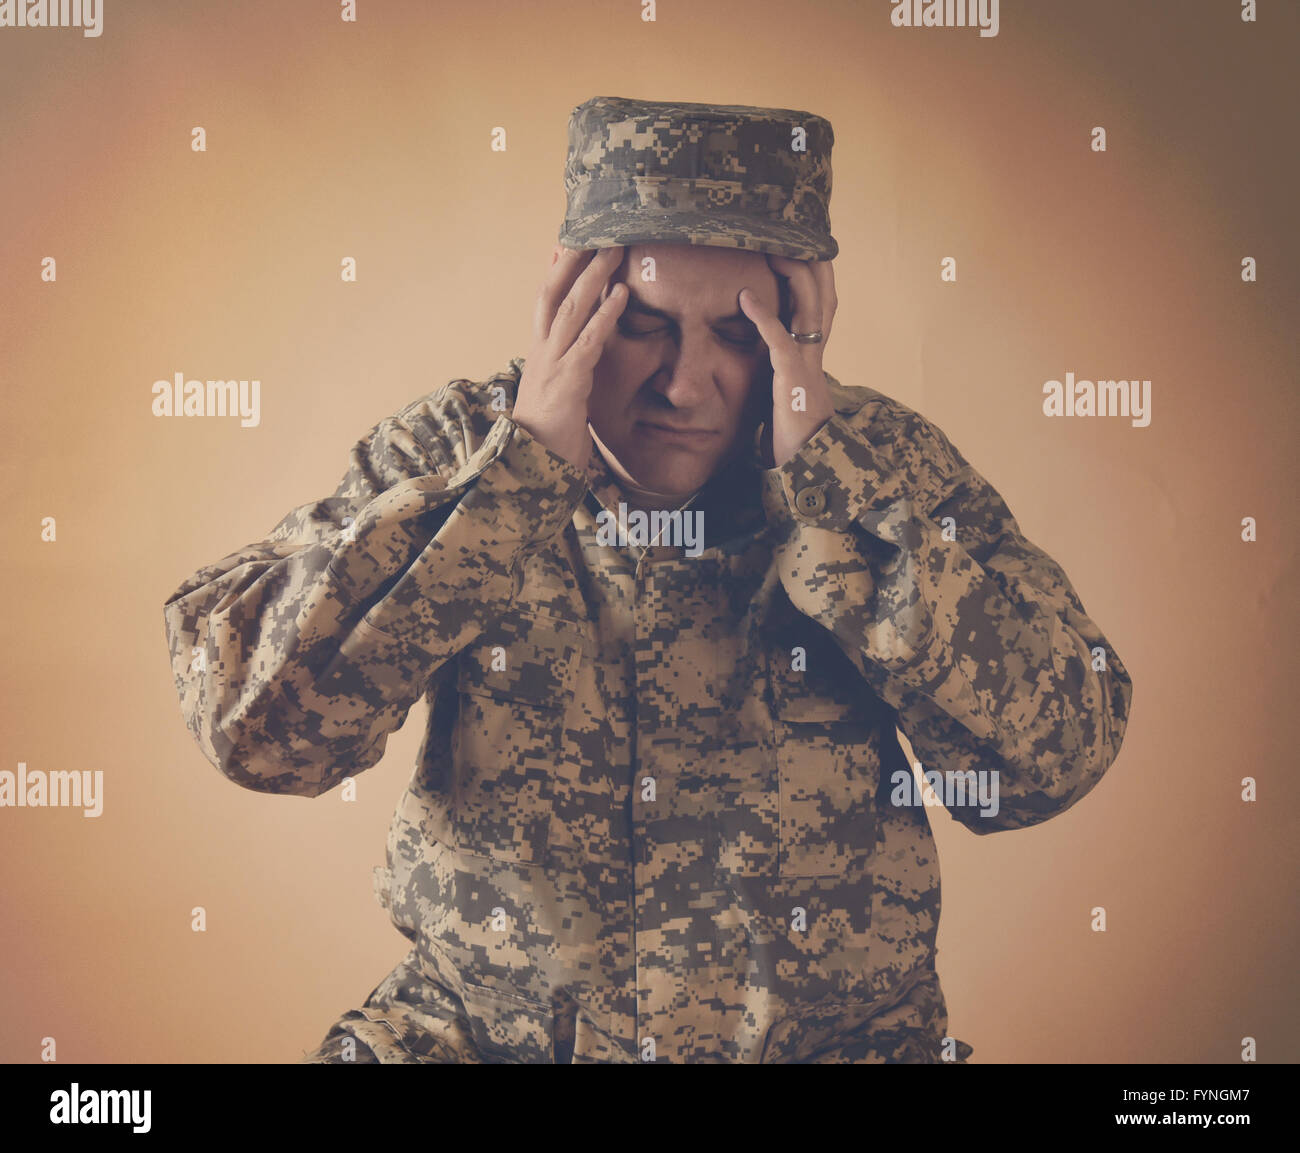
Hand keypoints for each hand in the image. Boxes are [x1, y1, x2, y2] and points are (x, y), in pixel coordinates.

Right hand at [512, 245, 628, 471]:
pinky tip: (621, 296)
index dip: (556, 272)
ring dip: (593, 277)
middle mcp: (542, 352)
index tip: (566, 241)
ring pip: (570, 309)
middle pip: (553, 294)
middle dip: (573, 261)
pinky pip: (588, 341)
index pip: (546, 303)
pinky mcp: (568, 382)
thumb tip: (578, 360)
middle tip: (594, 231)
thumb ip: (567, 373)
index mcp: (540, 354)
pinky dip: (604, 316)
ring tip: (614, 251)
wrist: (532, 467)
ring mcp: (553, 364)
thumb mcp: (558, 396)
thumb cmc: (549, 436)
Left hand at [738, 254, 837, 468]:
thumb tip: (759, 344)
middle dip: (808, 260)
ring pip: (809, 309)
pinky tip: (745, 298)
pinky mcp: (792, 382)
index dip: (814, 269)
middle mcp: (815, 352)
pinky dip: (764, 318)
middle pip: (822, 294)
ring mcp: (807, 365)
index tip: (797, 241)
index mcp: (812, 351)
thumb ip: (777, 363)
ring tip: (771, 248)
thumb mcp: (784, 388)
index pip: (820, 300)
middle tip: (786, 232)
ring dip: (792, 276)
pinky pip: (781, 342)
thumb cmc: (791, 430)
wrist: (805, 465)